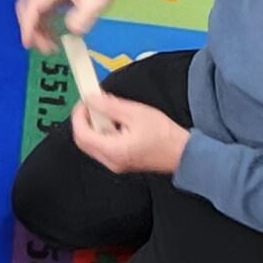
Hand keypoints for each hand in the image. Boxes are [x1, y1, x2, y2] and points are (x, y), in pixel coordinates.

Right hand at [15, 0, 141, 51]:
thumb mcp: (96, 2)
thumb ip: (83, 17)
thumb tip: (71, 29)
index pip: (33, 6)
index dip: (28, 26)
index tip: (28, 43)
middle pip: (26, 9)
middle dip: (31, 30)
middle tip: (44, 48)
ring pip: (31, 11)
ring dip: (37, 30)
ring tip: (50, 46)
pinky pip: (39, 12)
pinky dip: (42, 26)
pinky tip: (53, 36)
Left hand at [71, 92, 189, 177]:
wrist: (184, 153)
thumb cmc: (165, 136)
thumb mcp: (136, 113)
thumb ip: (110, 106)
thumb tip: (91, 99)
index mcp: (113, 150)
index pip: (82, 134)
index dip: (79, 115)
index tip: (84, 101)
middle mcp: (111, 161)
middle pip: (84, 140)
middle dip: (85, 120)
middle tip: (94, 104)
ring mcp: (115, 164)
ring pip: (93, 144)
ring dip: (95, 126)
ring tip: (111, 113)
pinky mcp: (121, 162)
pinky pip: (104, 147)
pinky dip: (104, 133)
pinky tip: (118, 123)